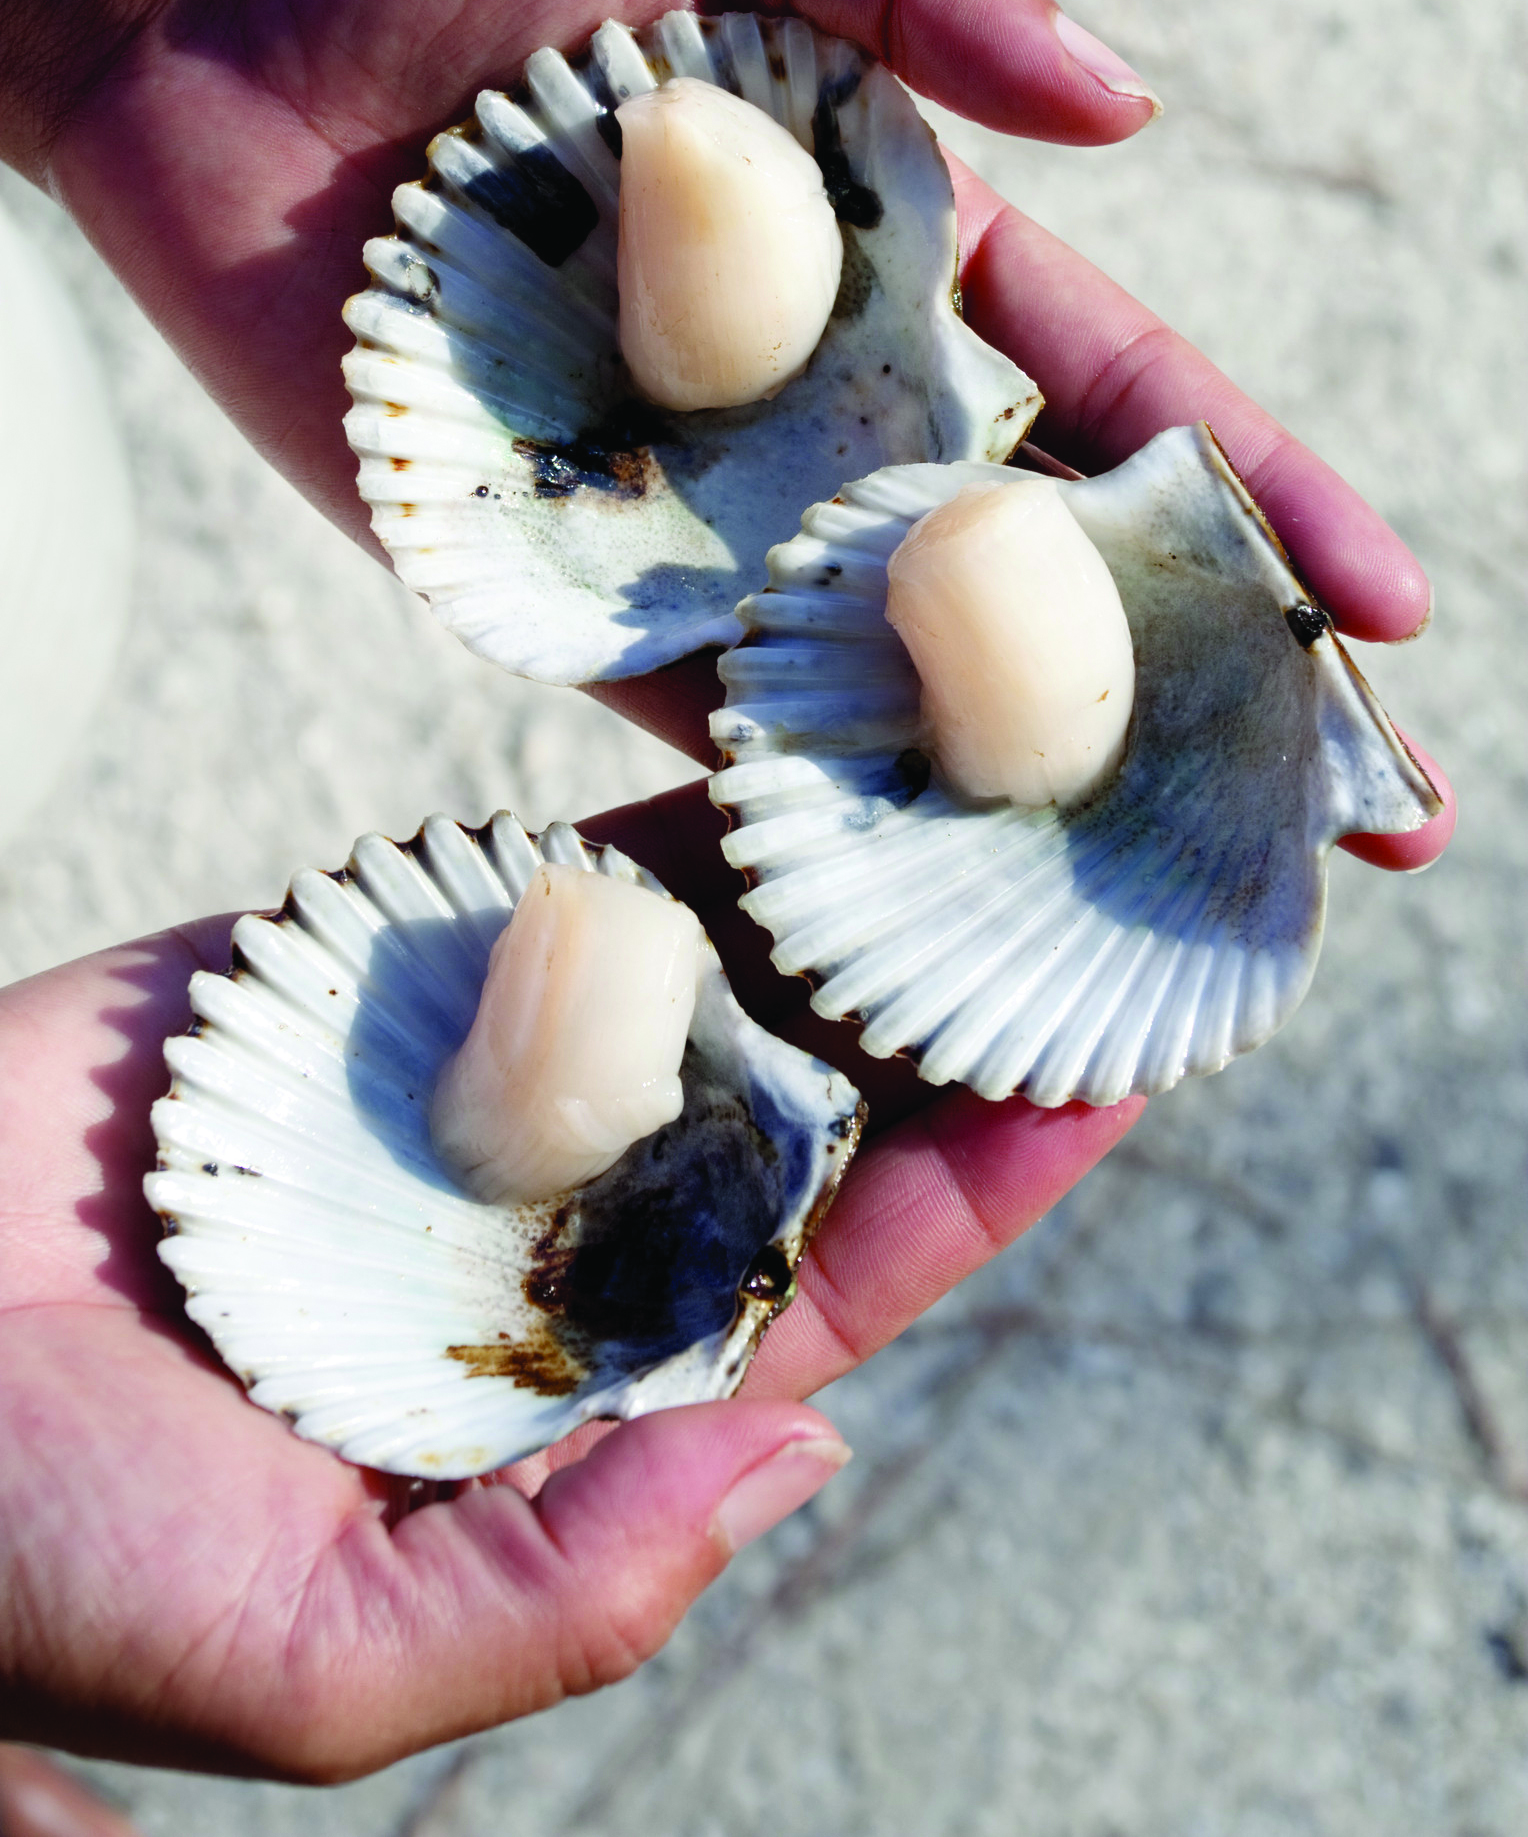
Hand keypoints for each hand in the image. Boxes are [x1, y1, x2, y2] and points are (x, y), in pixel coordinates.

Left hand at [0, 0, 1448, 864]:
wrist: (204, 9)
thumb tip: (1129, 109)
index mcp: (895, 256)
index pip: (1123, 399)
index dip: (1263, 501)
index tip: (1394, 612)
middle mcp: (821, 409)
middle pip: (1049, 576)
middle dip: (1205, 695)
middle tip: (1355, 827)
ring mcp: (696, 514)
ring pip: (900, 678)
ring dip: (1032, 795)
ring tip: (1154, 919)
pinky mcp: (549, 584)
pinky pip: (688, 716)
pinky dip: (792, 810)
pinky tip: (902, 911)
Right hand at [0, 780, 1133, 1778]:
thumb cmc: (27, 1550)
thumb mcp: (311, 1661)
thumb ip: (566, 1585)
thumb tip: (811, 1452)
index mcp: (561, 1394)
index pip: (818, 1281)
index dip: (969, 1185)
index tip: (1104, 1076)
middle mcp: (540, 1227)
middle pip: (786, 1106)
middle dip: (926, 1013)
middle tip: (1077, 894)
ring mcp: (459, 1081)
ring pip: (684, 976)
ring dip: (820, 897)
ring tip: (964, 794)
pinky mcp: (361, 963)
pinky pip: (535, 882)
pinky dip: (652, 829)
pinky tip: (774, 756)